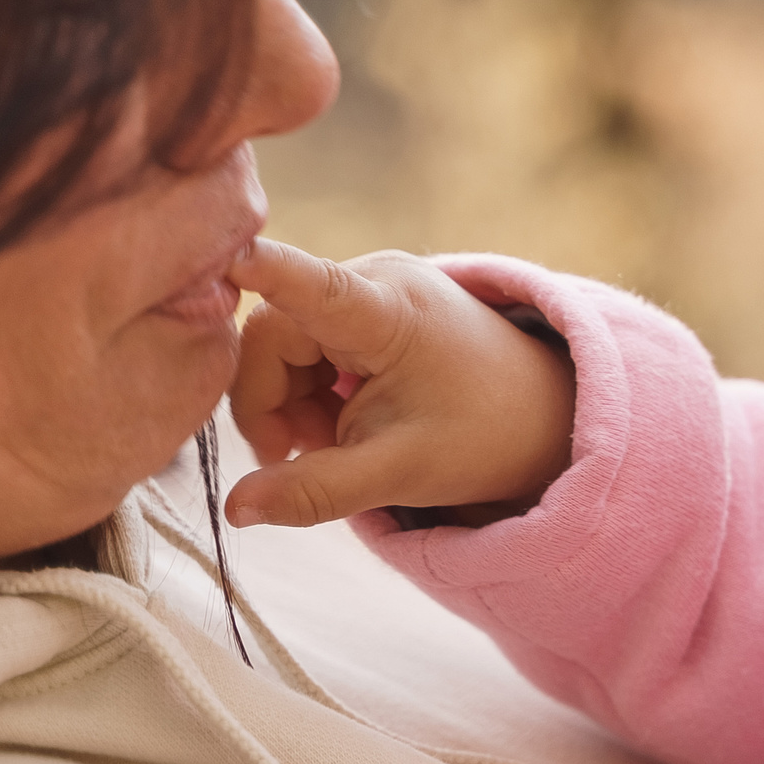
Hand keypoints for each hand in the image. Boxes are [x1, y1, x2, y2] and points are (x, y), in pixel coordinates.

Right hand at [224, 239, 575, 527]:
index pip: (306, 283)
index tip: (223, 253)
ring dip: (292, 404)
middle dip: (273, 405)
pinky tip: (345, 420)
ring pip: (279, 345)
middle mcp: (373, 278)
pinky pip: (302, 343)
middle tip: (304, 457)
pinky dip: (310, 391)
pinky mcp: (364, 301)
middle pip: (271, 335)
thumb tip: (233, 510)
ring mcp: (368, 285)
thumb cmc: (481, 435)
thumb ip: (317, 490)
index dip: (259, 270)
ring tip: (340, 442)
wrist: (540, 411)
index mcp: (387, 311)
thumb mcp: (399, 472)